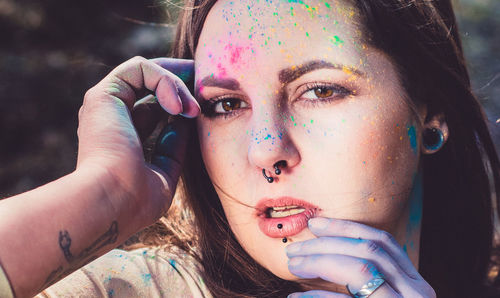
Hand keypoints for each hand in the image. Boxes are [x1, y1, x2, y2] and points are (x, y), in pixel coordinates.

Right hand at [76, 56, 199, 226]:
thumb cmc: (137, 200)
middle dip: (182, 82)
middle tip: (206, 86)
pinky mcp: (103, 95)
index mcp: (123, 139)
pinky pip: (139, 68)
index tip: (203, 107)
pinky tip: (177, 107)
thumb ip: (173, 147)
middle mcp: (111, 119)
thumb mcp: (165, 173)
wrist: (112, 203)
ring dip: (177, 84)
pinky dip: (163, 80)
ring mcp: (106, 106)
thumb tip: (185, 121)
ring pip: (147, 74)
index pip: (154, 109)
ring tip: (194, 109)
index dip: (181, 103)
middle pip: (150, 85)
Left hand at [286, 217, 435, 297]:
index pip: (383, 242)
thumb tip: (321, 251)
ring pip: (360, 270)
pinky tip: (296, 297)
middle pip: (368, 252)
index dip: (347, 228)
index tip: (315, 224)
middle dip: (325, 244)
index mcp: (415, 285)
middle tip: (293, 250)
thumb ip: (366, 281)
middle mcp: (417, 295)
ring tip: (292, 266)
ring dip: (319, 262)